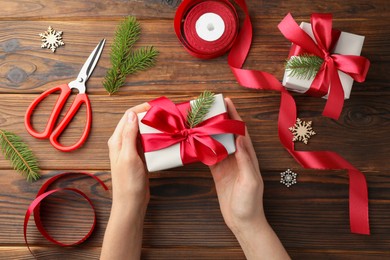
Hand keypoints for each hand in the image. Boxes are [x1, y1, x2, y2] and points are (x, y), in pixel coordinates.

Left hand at [101, 103, 150, 259]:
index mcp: (117, 140)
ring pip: (142, 131)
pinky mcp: (139, 156)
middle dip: (149, 115)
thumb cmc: (128, 181)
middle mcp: (123, 142)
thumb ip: (129, 135)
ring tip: (167, 123)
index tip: (157, 106)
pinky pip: (147, 142)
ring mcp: (131, 150)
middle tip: (165, 114)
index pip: (128, 116)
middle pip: (135, 122)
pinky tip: (164, 137)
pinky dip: (154, 137)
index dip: (141, 108)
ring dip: (153, 126)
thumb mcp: (129, 156)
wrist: (131, 202)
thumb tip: (132, 114)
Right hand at [210, 98, 288, 258]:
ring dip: (210, 131)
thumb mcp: (250, 181)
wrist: (244, 222)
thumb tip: (241, 137)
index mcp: (248, 157)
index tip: (226, 102)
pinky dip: (203, 147)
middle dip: (220, 119)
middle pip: (228, 133)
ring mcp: (228, 165)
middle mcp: (238, 157)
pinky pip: (210, 156)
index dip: (234, 115)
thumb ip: (245, 160)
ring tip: (200, 119)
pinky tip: (196, 141)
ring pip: (218, 142)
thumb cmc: (251, 203)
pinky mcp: (219, 173)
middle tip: (209, 107)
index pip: (241, 131)